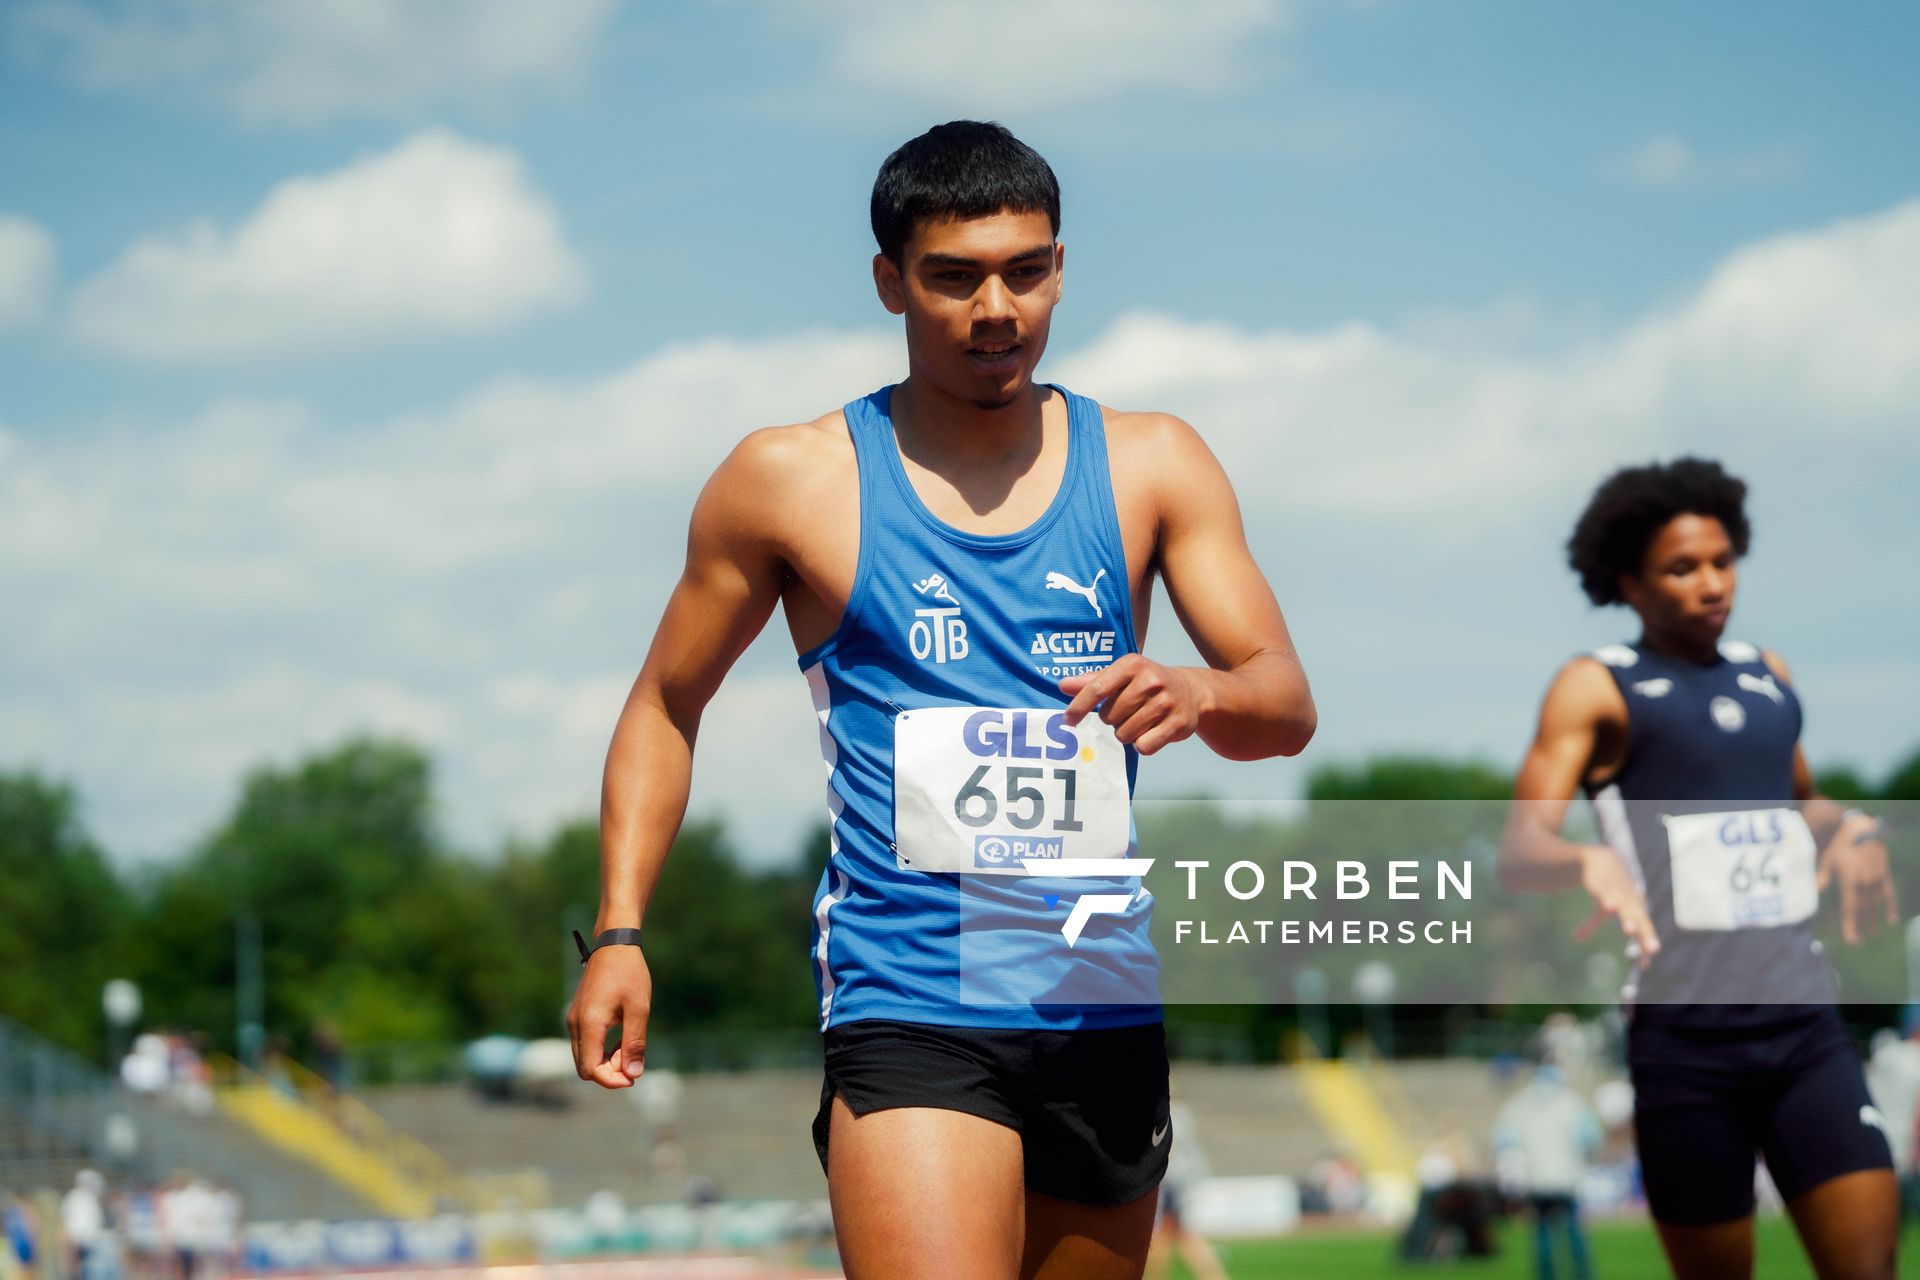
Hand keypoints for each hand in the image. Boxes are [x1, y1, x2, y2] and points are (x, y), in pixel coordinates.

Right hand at [566, 944, 652, 1088]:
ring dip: (605, 1062)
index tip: (633, 1077)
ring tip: (628, 1046)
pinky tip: (620, 1039)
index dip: (611, 1080)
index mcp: (589, 1023)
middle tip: (633, 1058)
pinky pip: (584, 1045)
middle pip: (584, 1068)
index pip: (591, 1069)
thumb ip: (635, 1042)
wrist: (614, 945)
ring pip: (583, 1058)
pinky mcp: (577, 1016)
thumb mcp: (639, 1008)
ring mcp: (573, 1020)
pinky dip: (600, 1050)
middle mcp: (575, 1024)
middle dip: (609, 1072)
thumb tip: (634, 1074)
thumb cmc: (629, 974)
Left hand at [1059, 655, 1206, 755]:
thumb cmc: (1146, 683)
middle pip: (1110, 717)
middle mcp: (1151, 680)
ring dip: (1126, 733)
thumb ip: (1092, 681)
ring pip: (1125, 734)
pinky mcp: (1178, 724)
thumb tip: (1063, 686)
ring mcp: (1166, 702)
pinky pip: (1144, 747)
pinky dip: (1142, 744)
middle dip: (1112, 720)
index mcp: (1133, 664)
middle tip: (1127, 711)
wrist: (1191, 690)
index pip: (1098, 688)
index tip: (1067, 720)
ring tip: (1140, 720)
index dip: (1079, 706)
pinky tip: (1152, 731)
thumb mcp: (1122, 675)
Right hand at [1572, 844, 1659, 960]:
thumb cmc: (1606, 883)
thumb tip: (1575, 939)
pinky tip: (1609, 906)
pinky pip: (1606, 890)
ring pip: (1624, 906)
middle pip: (1639, 919)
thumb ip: (1591, 923)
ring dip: (1627, 917)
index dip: (1645, 944)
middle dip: (1645, 934)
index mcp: (1633, 908)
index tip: (1646, 965)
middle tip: (1653, 950)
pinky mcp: (1601, 881)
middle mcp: (1629, 900)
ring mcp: (1616, 890)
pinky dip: (1608, 898)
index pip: (1643, 928)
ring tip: (1629, 931)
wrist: (1600, 855)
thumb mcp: (1600, 903)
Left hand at [1818, 814, 1898, 944]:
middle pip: (1863, 909)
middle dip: (1861, 926)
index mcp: (1850, 881)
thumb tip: (1816, 890)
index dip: (1850, 925)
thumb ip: (1823, 876)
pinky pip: (1889, 894)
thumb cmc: (1842, 845)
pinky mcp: (1885, 875)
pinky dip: (1890, 907)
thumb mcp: (1828, 859)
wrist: (1863, 829)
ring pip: (1876, 905)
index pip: (1850, 908)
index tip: (1851, 939)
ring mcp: (1877, 880)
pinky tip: (1891, 920)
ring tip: (1872, 933)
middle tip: (1859, 941)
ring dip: (1874, 919)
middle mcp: (1865, 883)